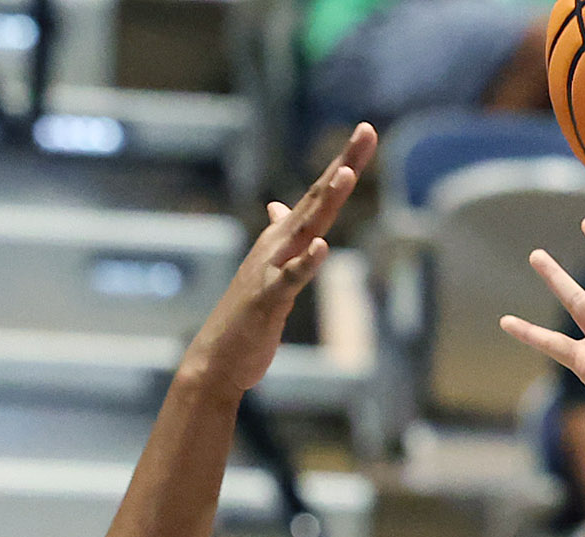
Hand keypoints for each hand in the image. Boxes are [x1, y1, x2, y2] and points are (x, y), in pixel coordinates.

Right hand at [180, 123, 374, 398]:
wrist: (217, 358)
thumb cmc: (247, 316)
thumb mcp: (269, 269)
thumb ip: (282, 237)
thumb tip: (281, 208)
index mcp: (283, 239)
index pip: (318, 194)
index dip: (343, 163)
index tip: (366, 131)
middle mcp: (277, 245)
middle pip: (316, 199)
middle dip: (343, 166)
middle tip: (366, 131)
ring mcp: (270, 271)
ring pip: (304, 230)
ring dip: (325, 202)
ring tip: (346, 174)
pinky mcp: (267, 301)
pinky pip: (289, 279)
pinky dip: (305, 263)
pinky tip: (321, 247)